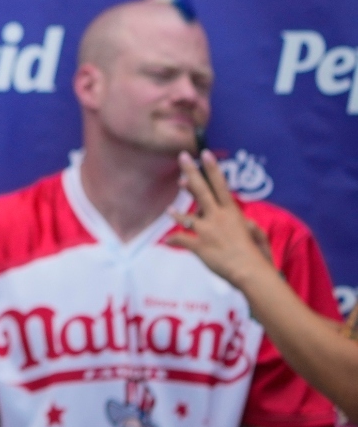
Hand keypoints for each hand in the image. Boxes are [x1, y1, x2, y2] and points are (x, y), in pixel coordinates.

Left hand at [165, 149, 273, 289]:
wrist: (251, 273)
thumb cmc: (257, 256)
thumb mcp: (256, 235)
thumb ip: (248, 226)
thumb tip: (246, 222)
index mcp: (232, 213)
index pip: (220, 186)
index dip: (213, 169)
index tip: (205, 154)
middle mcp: (218, 217)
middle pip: (201, 191)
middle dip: (191, 172)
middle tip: (182, 157)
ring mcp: (207, 230)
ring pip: (187, 216)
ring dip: (177, 213)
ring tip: (169, 209)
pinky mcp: (199, 245)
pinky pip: (182, 239)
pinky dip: (175, 239)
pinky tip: (169, 238)